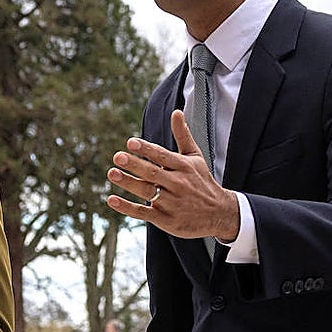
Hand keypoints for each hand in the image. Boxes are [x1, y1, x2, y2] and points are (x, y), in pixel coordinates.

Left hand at [106, 110, 239, 241]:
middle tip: (118, 156)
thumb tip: (176, 112)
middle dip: (135, 165)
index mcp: (184, 167)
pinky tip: (112, 200)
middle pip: (153, 173)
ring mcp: (171, 203)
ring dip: (128, 183)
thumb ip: (183, 135)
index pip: (163, 156)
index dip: (147, 149)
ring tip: (112, 173)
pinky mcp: (165, 219)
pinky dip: (127, 208)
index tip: (131, 142)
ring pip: (147, 191)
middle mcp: (178, 184)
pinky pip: (143, 212)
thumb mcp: (195, 157)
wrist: (220, 214)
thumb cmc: (202, 181)